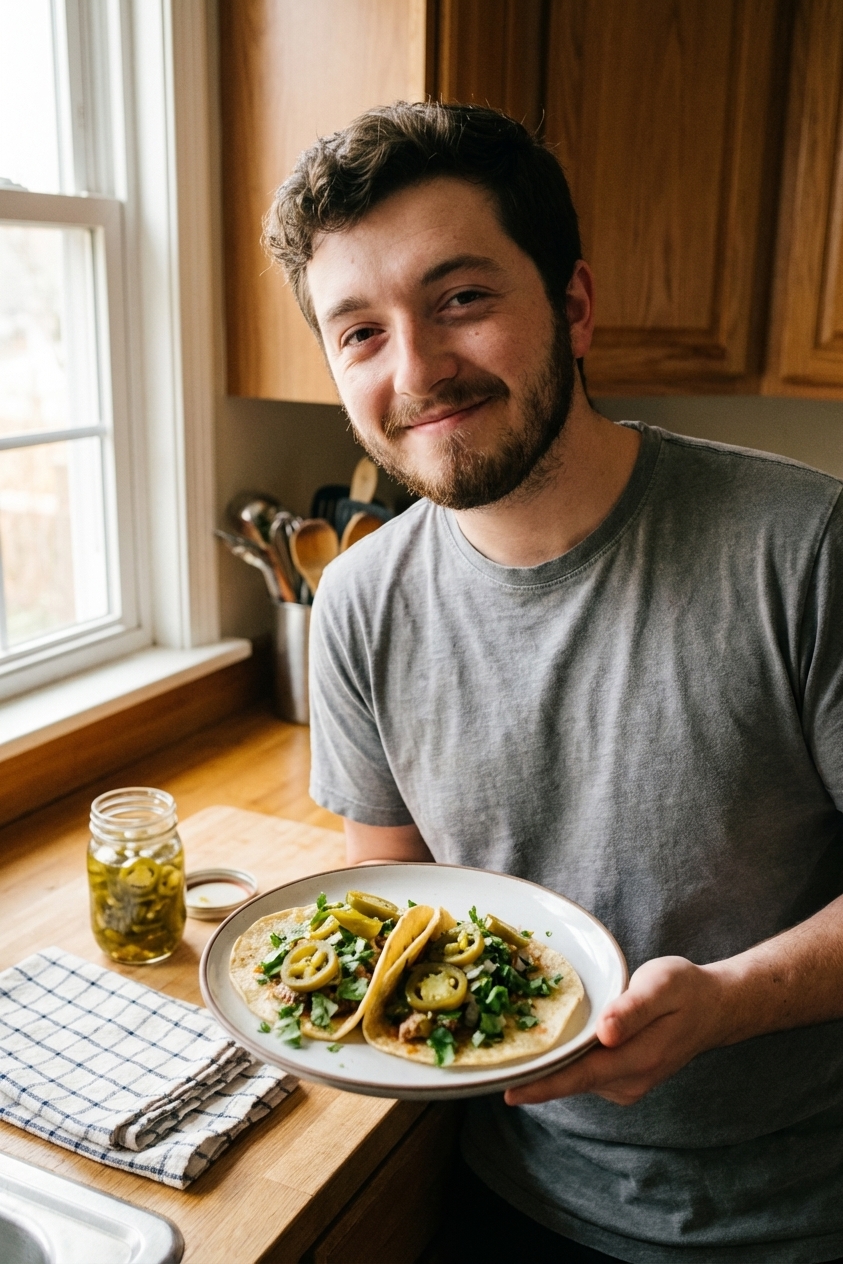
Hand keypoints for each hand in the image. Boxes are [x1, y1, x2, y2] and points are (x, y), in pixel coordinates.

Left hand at [505, 955, 725, 1107]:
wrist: (713, 1008)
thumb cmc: (685, 991)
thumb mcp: (662, 987)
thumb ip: (632, 1010)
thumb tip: (604, 1034)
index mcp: (638, 1059)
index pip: (580, 1076)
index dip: (544, 1085)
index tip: (509, 1092)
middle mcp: (629, 1081)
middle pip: (572, 1081)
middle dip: (535, 1075)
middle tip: (493, 1063)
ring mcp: (627, 1084)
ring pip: (577, 1079)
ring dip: (549, 1068)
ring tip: (513, 1051)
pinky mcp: (623, 1079)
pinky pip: (586, 1074)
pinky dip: (566, 1064)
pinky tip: (551, 1047)